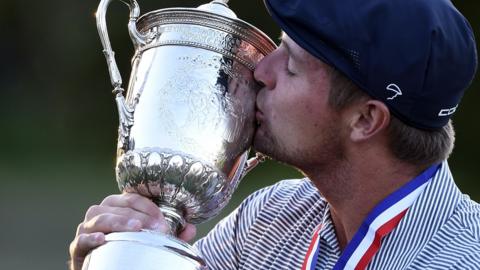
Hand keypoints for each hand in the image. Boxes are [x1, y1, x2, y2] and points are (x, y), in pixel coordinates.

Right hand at [68, 193, 195, 269]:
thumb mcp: (153, 240)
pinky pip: (80, 240)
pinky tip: (103, 239)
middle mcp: (100, 213)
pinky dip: (91, 238)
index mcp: (117, 207)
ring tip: (135, 228)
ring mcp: (86, 229)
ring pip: (98, 217)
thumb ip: (172, 234)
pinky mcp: (78, 248)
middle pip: (115, 205)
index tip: (163, 221)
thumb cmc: (129, 249)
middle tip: (155, 228)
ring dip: (118, 221)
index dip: (149, 207)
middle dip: (137, 214)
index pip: (132, 198)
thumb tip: (191, 229)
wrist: (107, 268)